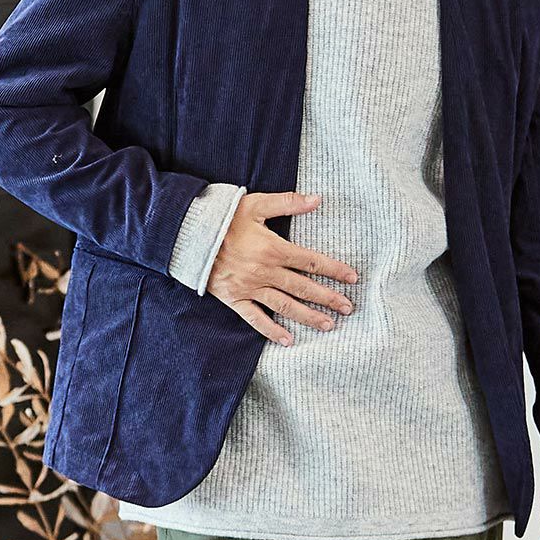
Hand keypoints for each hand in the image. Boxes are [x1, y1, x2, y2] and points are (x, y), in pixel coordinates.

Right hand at [205, 190, 357, 344]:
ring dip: (308, 317)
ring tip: (329, 325)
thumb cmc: (222, 217)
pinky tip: (287, 340)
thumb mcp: (255, 203)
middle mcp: (265, 272)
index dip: (334, 270)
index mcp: (273, 249)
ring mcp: (250, 288)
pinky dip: (271, 331)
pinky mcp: (234, 299)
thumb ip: (288, 202)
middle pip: (304, 288)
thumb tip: (317, 199)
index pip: (311, 261)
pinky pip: (255, 318)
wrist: (187, 234)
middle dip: (328, 298)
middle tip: (349, 308)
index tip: (352, 278)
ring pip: (285, 306)